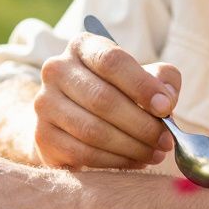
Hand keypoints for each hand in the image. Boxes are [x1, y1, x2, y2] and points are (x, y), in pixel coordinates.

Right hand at [33, 31, 180, 169]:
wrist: (73, 119)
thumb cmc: (116, 92)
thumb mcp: (143, 77)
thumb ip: (162, 80)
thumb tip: (166, 100)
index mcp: (82, 47)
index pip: (112, 61)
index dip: (142, 86)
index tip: (166, 108)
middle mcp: (56, 69)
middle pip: (103, 99)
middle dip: (142, 124)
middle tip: (166, 140)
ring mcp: (44, 103)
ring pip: (93, 130)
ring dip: (131, 146)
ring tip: (155, 153)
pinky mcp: (42, 135)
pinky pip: (83, 153)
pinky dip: (115, 161)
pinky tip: (136, 161)